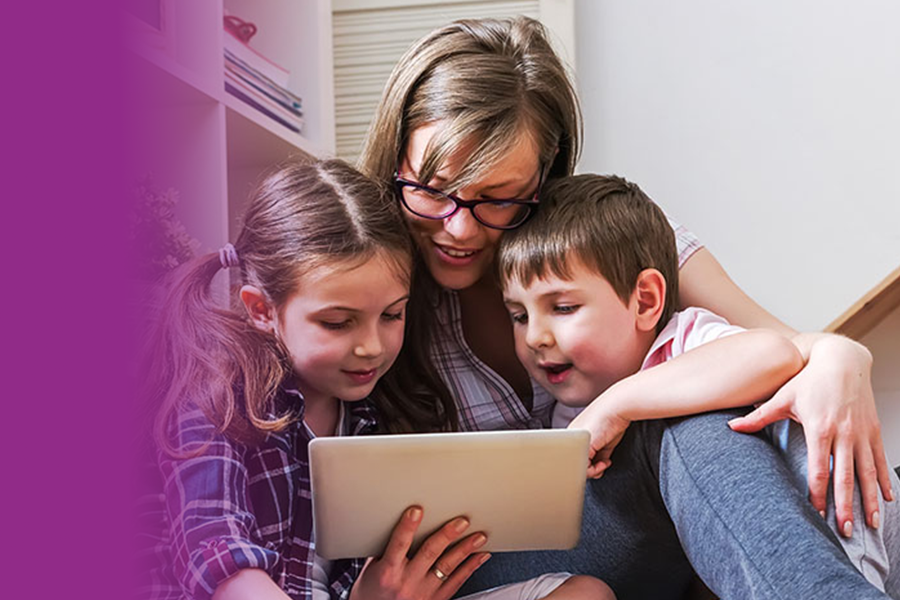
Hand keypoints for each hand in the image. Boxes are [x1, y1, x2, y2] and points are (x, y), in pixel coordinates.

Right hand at [349, 507, 489, 599]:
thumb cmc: (372, 593)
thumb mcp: (372, 569)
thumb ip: (386, 548)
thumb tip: (399, 521)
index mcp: (388, 572)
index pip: (398, 544)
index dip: (408, 526)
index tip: (416, 510)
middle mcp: (407, 582)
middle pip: (430, 553)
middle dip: (447, 535)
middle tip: (461, 521)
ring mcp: (424, 593)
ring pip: (447, 567)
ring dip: (465, 550)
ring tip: (479, 536)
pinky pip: (457, 582)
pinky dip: (470, 567)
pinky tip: (480, 556)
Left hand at [568, 400, 630, 478]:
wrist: (617, 407)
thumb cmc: (614, 420)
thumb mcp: (606, 441)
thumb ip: (600, 454)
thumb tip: (599, 468)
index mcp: (575, 433)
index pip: (577, 454)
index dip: (589, 463)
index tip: (601, 462)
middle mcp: (571, 437)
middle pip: (576, 461)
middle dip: (590, 469)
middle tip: (601, 466)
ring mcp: (574, 441)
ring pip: (578, 466)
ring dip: (593, 471)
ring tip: (603, 464)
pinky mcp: (581, 445)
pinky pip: (582, 467)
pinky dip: (594, 470)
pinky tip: (604, 463)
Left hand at [727, 335, 893, 535]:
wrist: (842, 360)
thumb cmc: (809, 379)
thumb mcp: (782, 397)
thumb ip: (758, 416)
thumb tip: (731, 427)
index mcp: (820, 428)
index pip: (819, 469)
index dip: (818, 494)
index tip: (816, 514)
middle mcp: (844, 433)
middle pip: (845, 476)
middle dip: (846, 506)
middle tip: (845, 531)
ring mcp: (861, 432)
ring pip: (867, 472)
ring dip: (869, 499)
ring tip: (871, 524)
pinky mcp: (873, 430)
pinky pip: (880, 460)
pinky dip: (884, 480)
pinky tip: (887, 499)